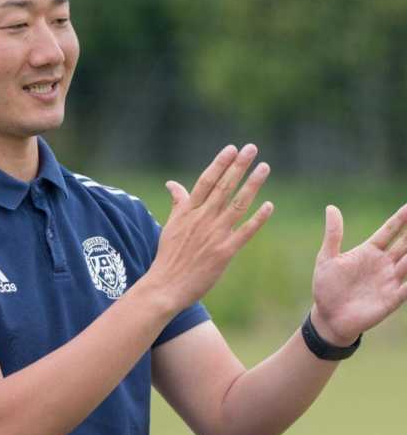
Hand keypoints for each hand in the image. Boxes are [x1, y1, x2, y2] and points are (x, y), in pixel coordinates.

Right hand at [144, 144, 272, 312]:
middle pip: (223, 187)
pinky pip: (245, 231)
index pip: (206, 182)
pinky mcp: (224, 252)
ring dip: (252, 185)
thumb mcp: (170, 226)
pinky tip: (269, 205)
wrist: (165, 286)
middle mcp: (202, 219)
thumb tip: (172, 184)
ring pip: (237, 204)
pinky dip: (257, 218)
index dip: (220, 164)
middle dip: (238, 166)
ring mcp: (214, 235)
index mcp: (188, 212)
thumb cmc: (167, 257)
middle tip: (252, 148)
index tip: (232, 149)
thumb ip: (178, 203)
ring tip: (264, 167)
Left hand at [310, 203, 406, 345]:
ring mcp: (390, 280)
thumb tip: (331, 207)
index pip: (390, 231)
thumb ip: (333, 234)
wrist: (328, 317)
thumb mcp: (327, 258)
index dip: (401, 219)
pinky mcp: (393, 298)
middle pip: (406, 244)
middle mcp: (384, 263)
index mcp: (369, 251)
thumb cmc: (327, 287)